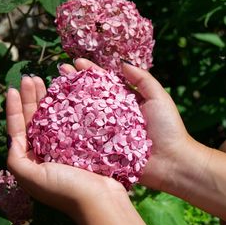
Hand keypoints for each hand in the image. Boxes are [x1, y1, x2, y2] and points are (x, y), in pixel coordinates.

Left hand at [6, 73, 127, 216]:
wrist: (100, 200)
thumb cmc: (65, 189)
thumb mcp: (31, 177)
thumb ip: (15, 159)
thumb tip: (10, 139)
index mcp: (30, 161)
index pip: (17, 129)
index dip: (13, 108)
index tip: (11, 88)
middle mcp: (44, 153)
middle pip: (33, 119)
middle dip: (29, 98)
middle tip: (30, 77)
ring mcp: (63, 148)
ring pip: (51, 117)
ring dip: (45, 99)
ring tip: (43, 79)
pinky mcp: (80, 145)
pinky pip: (69, 121)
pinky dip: (65, 107)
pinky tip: (63, 94)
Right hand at [63, 59, 203, 195]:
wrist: (172, 162)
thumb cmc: (168, 128)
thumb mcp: (158, 97)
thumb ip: (142, 79)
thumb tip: (122, 62)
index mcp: (125, 102)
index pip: (104, 83)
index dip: (91, 72)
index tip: (76, 62)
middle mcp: (113, 116)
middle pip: (90, 97)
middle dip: (74, 84)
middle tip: (59, 72)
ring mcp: (106, 133)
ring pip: (84, 116)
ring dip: (68, 104)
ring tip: (53, 92)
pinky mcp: (103, 150)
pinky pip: (85, 139)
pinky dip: (71, 131)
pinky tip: (57, 121)